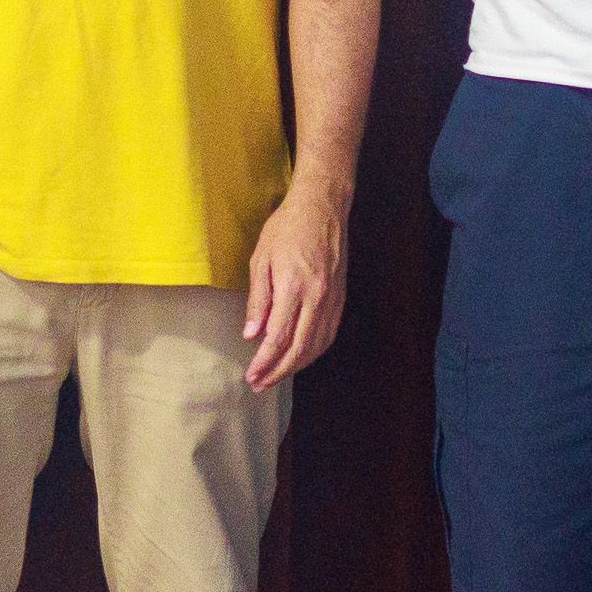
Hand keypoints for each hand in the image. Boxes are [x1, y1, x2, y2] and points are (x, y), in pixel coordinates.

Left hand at [243, 178, 349, 390]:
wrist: (323, 206)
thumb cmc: (287, 227)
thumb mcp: (261, 258)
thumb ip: (258, 299)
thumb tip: (251, 334)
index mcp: (294, 286)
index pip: (279, 337)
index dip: (265, 362)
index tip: (252, 376)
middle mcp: (317, 296)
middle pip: (299, 348)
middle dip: (279, 371)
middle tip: (259, 385)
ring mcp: (332, 298)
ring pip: (317, 345)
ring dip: (296, 366)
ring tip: (276, 375)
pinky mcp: (339, 296)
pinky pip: (328, 333)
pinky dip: (314, 351)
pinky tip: (300, 357)